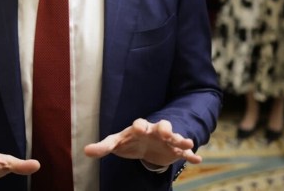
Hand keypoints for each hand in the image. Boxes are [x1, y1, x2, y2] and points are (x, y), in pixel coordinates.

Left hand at [83, 118, 200, 168]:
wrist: (144, 146)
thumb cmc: (128, 142)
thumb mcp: (116, 143)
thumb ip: (103, 147)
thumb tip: (85, 151)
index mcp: (139, 128)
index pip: (139, 124)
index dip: (139, 126)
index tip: (139, 128)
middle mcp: (155, 131)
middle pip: (162, 126)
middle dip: (165, 129)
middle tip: (167, 133)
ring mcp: (166, 140)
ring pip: (176, 137)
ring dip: (181, 139)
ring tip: (189, 143)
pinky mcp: (174, 151)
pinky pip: (184, 152)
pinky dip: (190, 154)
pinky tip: (198, 159)